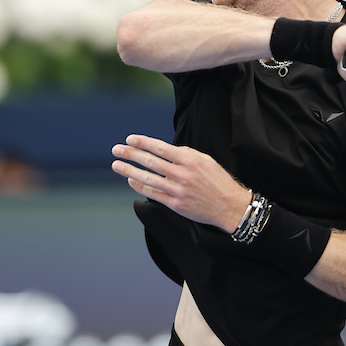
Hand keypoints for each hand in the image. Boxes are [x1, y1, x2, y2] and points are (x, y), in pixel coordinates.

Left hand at [111, 134, 250, 231]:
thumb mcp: (206, 160)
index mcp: (190, 160)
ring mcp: (178, 190)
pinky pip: (153, 194)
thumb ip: (186, 154)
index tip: (130, 139)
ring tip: (116, 164)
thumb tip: (167, 151)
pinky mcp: (176, 204)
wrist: (229, 206)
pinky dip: (140, 187)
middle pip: (150, 161)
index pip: (160, 148)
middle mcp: (182, 174)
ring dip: (129, 170)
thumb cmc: (218, 181)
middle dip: (131, 154)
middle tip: (116, 149)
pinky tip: (131, 180)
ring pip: (148, 178)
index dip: (143, 143)